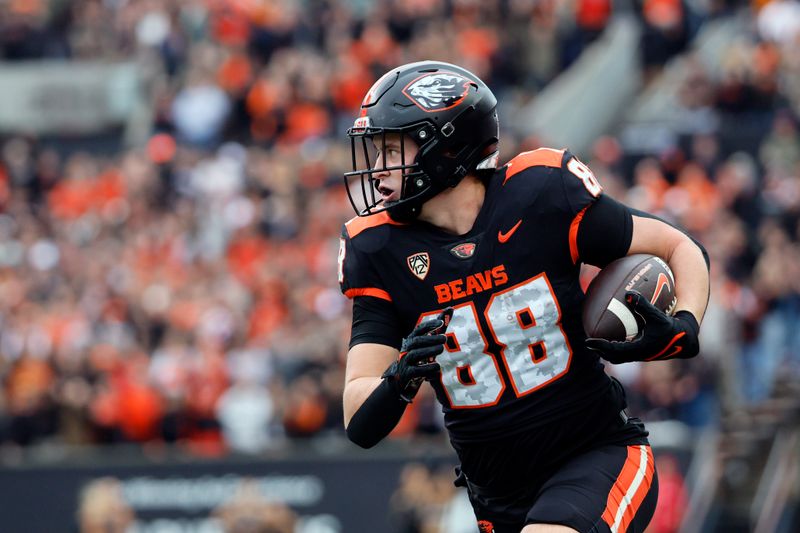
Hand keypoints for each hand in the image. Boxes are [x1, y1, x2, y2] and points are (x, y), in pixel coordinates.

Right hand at [382, 307, 452, 401]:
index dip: (429, 325)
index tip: (441, 323)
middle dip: (431, 339)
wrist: (401, 380)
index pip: (419, 330)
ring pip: (415, 354)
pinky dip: (428, 369)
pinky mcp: (407, 374)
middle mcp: (407, 349)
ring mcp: (405, 361)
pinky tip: (437, 368)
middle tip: (445, 338)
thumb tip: (451, 308)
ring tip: (441, 349)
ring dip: (429, 351)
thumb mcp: (426, 344)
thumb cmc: (418, 359)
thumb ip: (438, 328)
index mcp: (412, 341)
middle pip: (417, 341)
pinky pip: (417, 371)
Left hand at [585, 291, 699, 363]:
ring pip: (619, 357)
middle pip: (612, 357)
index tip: (587, 341)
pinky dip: (617, 348)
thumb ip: (643, 305)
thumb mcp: (657, 316)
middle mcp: (637, 355)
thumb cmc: (671, 327)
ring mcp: (640, 356)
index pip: (613, 349)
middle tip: (589, 343)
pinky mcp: (644, 353)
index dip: (599, 345)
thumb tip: (629, 293)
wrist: (685, 340)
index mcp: (638, 349)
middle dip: (600, 351)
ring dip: (608, 352)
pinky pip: (625, 353)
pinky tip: (615, 337)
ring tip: (598, 343)